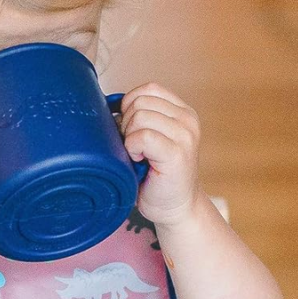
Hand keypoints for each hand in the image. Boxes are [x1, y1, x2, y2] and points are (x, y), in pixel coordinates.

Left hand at [120, 83, 201, 226]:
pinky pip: (142, 136)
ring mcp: (185, 135)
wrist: (175, 209)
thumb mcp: (149, 138)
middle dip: (126, 122)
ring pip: (139, 116)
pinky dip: (132, 148)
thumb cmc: (156, 176)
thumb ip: (139, 118)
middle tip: (133, 147)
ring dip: (129, 137)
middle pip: (140, 101)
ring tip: (137, 154)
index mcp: (182, 112)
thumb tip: (110, 105)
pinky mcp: (177, 153)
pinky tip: (138, 161)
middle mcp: (187, 120)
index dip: (130, 105)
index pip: (149, 89)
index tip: (129, 130)